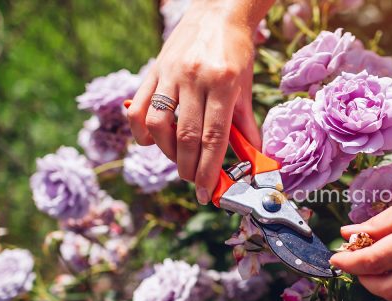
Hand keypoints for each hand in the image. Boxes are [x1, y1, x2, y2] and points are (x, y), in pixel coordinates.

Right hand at [127, 1, 261, 204]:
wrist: (218, 12)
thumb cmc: (236, 51)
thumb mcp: (245, 86)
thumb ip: (245, 124)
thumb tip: (253, 158)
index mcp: (223, 83)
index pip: (213, 137)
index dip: (209, 170)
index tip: (207, 192)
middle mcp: (194, 78)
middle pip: (186, 136)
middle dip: (189, 168)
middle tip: (194, 181)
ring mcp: (171, 73)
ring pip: (158, 125)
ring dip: (167, 152)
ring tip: (179, 159)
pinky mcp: (154, 70)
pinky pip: (139, 107)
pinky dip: (141, 131)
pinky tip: (151, 142)